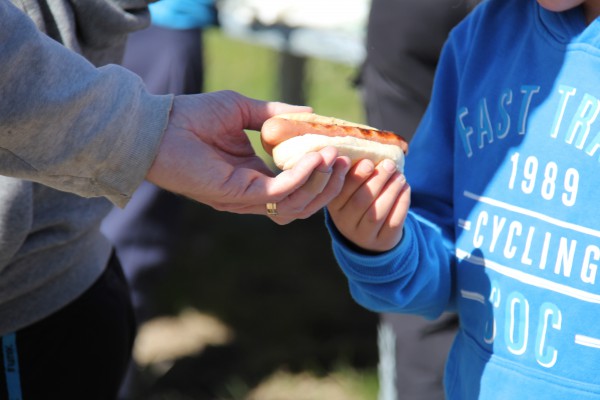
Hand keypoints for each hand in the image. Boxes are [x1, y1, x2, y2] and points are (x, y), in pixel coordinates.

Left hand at [146, 90, 350, 222]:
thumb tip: (312, 114)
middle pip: (304, 203)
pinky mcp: (239, 194)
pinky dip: (302, 177)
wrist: (159, 125)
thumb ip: (277, 115)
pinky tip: (316, 157)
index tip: (346, 155)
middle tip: (348, 161)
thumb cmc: (194, 116)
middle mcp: (254, 192)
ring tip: (337, 159)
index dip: (323, 175)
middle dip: (330, 185)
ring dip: (321, 184)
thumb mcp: (243, 110)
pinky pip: (280, 192)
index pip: (298, 185)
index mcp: (256, 175)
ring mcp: (247, 197)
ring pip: (297, 205)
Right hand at [327, 158, 409, 251]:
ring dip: (391, 191)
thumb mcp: (351, 190)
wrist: (369, 234)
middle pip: (360, 201)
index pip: (341, 191)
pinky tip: (405, 189)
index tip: (369, 161)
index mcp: (334, 206)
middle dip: (377, 180)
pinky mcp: (381, 241)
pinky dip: (401, 203)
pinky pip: (393, 222)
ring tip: (400, 176)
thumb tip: (369, 144)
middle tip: (389, 165)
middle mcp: (344, 222)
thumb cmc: (360, 201)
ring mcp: (363, 235)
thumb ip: (354, 172)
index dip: (355, 176)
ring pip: (377, 213)